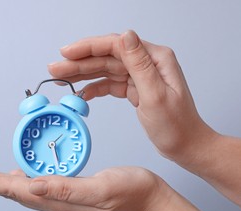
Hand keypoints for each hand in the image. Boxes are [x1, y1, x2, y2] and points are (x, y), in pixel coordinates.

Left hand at [0, 167, 168, 210]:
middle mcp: (56, 203)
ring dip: (0, 182)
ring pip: (23, 189)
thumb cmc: (131, 192)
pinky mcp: (70, 192)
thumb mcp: (100, 188)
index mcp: (59, 201)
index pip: (16, 191)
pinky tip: (18, 175)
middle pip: (13, 191)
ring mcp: (63, 199)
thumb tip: (33, 186)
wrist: (150, 201)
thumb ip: (66, 189)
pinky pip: (38, 185)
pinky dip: (21, 179)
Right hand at [48, 30, 216, 162]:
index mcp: (155, 58)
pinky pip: (109, 84)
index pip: (116, 45)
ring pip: (104, 69)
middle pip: (106, 57)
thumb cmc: (177, 125)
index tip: (66, 53)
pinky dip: (94, 88)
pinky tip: (81, 93)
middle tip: (55, 68)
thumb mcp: (156, 95)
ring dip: (82, 74)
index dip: (88, 47)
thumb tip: (126, 35)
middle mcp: (146, 63)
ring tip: (60, 78)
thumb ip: (139, 64)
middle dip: (79, 62)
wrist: (185, 145)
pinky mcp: (134, 88)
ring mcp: (139, 75)